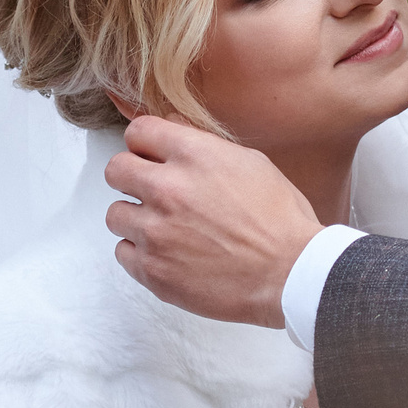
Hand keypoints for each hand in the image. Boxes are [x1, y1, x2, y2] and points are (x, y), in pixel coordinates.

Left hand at [104, 117, 320, 327]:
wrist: (291, 275)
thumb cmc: (280, 221)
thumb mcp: (251, 164)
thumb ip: (204, 146)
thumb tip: (172, 131)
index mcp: (193, 156)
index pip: (138, 132)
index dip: (144, 144)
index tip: (151, 156)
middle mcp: (167, 189)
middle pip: (116, 170)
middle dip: (132, 178)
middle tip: (153, 192)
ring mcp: (155, 232)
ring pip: (115, 214)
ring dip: (136, 219)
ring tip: (166, 229)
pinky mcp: (153, 270)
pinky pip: (123, 253)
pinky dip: (142, 253)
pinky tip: (169, 254)